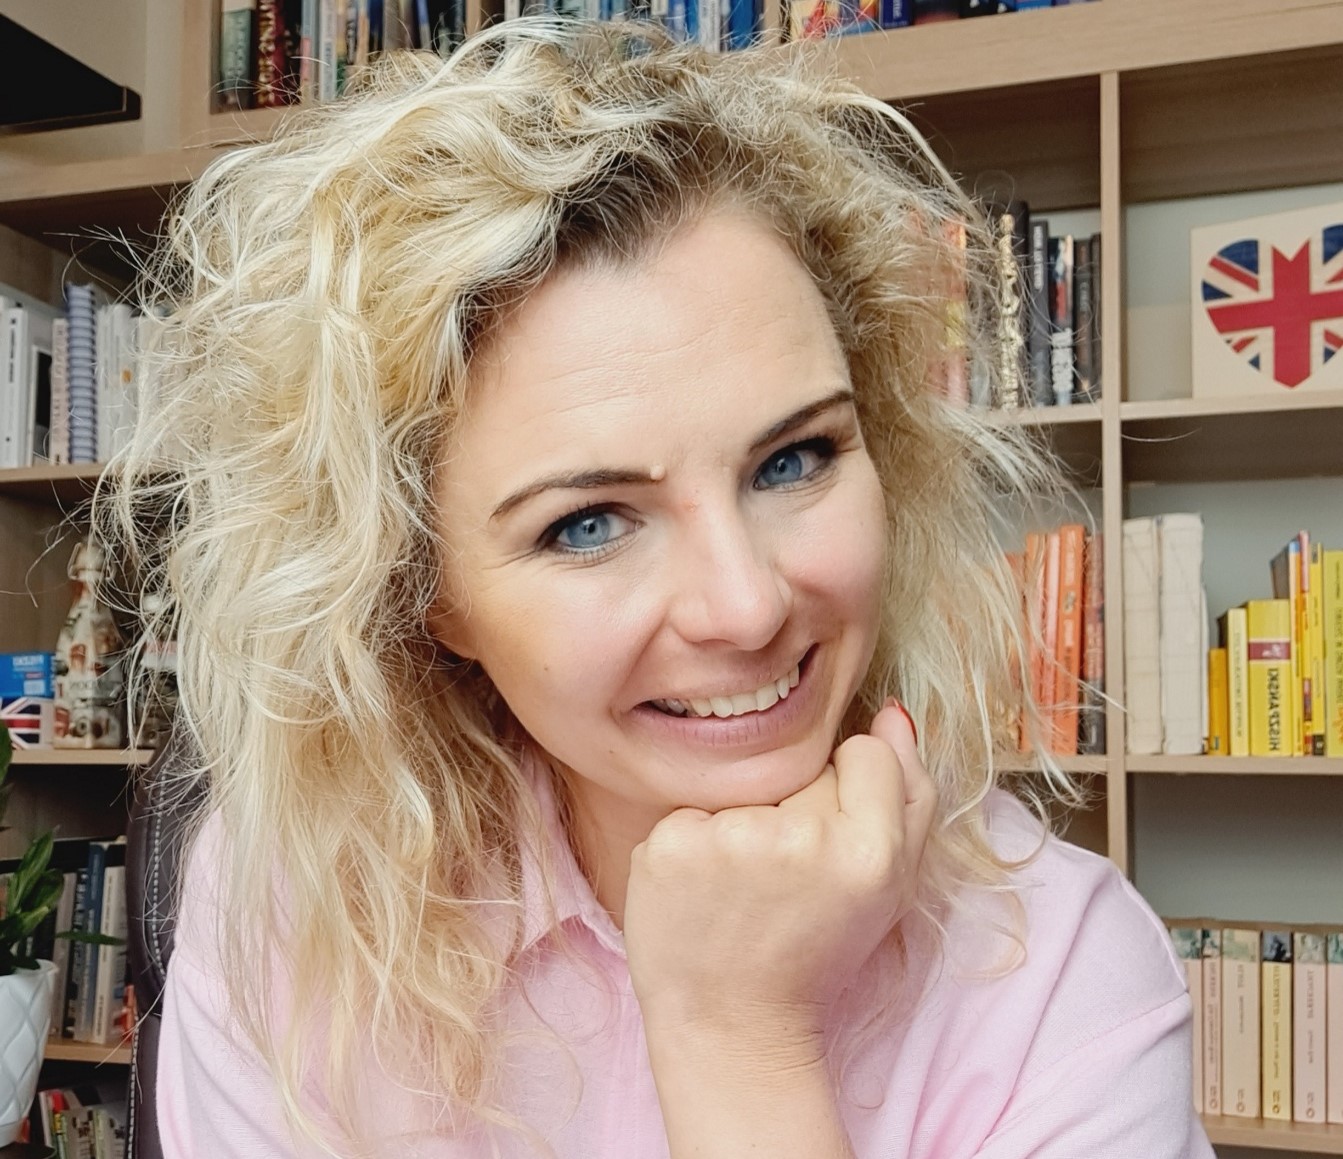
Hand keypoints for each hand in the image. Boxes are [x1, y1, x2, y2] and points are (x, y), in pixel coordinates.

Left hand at [623, 702, 936, 1057]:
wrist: (731, 1022)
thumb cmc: (816, 948)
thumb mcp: (890, 886)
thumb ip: (910, 795)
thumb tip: (891, 713)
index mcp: (871, 852)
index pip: (864, 752)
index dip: (848, 795)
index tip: (831, 849)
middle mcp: (803, 840)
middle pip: (804, 764)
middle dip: (796, 806)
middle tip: (785, 879)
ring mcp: (731, 840)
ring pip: (747, 782)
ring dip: (745, 820)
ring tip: (744, 885)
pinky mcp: (671, 845)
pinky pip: (693, 806)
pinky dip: (695, 839)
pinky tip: (703, 887)